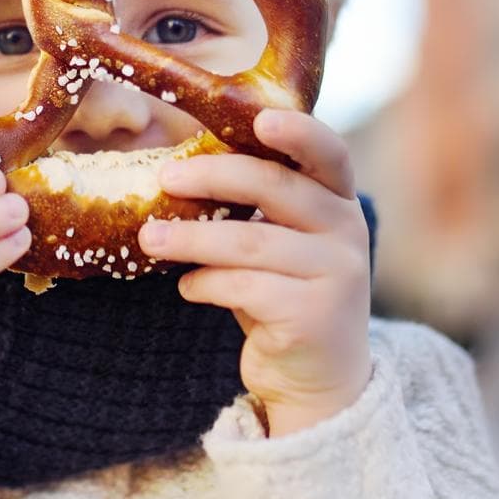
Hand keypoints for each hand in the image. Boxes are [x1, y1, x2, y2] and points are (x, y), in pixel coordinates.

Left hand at [138, 109, 371, 437]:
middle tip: (165, 178)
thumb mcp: (280, 243)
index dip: (298, 132)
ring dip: (191, 238)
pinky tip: (187, 287)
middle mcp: (348, 231)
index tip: (260, 119)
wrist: (319, 380)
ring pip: (250, 241)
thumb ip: (255, 209)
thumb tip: (179, 173)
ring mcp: (337, 274)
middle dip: (214, 177)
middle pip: (276, 188)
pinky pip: (243, 287)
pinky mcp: (313, 316)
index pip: (329, 153)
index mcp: (340, 201)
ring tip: (151, 239)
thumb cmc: (284, 294)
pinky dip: (205, 283)